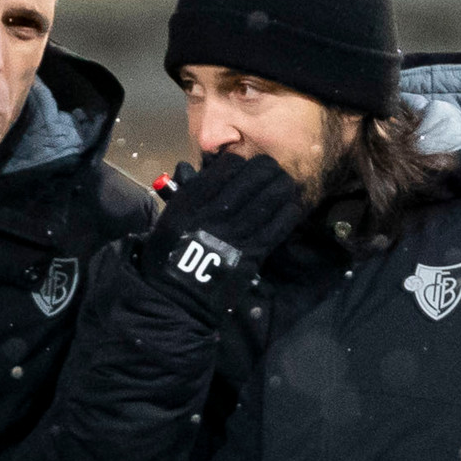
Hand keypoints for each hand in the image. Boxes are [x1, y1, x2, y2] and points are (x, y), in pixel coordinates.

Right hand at [138, 153, 301, 322]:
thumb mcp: (170, 218)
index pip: (228, 166)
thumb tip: (214, 176)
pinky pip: (277, 227)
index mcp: (191, 200)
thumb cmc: (167, 257)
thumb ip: (192, 196)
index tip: (247, 167)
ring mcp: (233, 234)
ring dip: (283, 187)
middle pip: (254, 176)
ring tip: (287, 185)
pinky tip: (293, 208)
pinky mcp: (249, 255)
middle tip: (273, 171)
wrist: (173, 298)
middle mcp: (214, 212)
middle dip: (268, 169)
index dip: (242, 163)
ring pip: (270, 198)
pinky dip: (288, 214)